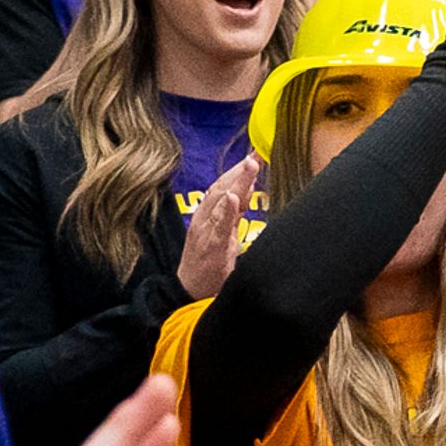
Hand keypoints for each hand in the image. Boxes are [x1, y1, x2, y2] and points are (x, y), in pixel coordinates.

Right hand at [178, 153, 257, 297]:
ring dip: (236, 182)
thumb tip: (245, 189)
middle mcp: (205, 219)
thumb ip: (232, 212)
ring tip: (250, 166)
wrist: (189, 291)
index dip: (239, 170)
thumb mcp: (223, 233)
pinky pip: (218, 226)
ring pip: (221, 201)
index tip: (256, 154)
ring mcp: (206, 232)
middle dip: (240, 170)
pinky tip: (232, 198)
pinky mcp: (210, 247)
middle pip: (223, 188)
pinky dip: (225, 211)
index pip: (224, 186)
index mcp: (209, 215)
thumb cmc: (208, 263)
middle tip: (256, 154)